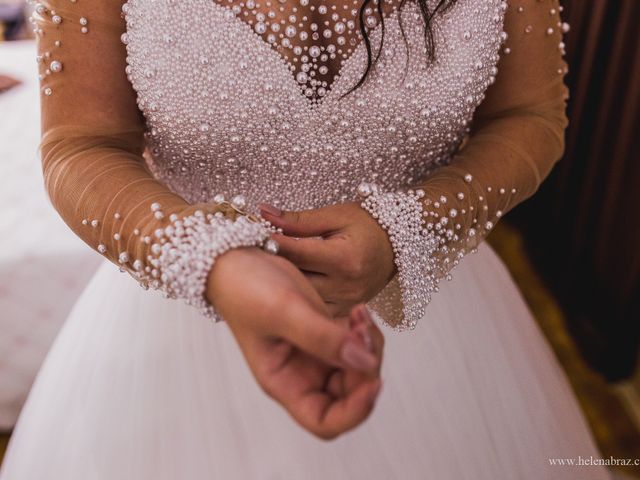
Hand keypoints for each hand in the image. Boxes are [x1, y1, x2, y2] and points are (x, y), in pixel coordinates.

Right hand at [208, 247, 383, 438]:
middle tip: (364, 332)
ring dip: (369, 347)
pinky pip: (356, 346)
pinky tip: (359, 312)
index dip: (355, 411)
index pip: (324, 421)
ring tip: (361, 315)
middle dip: (366, 370)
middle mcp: (301, 375)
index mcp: (284, 382)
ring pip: (358, 370)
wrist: (236, 257)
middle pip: (349, 397)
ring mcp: (314, 354)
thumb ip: (323, 338)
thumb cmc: (245, 288)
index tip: (373, 381)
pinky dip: (365, 333)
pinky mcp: (324, 332)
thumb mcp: (283, 310)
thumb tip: (365, 363)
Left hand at [258, 202, 395, 317]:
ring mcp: (347, 302)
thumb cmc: (368, 226)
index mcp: (345, 259)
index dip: (271, 244)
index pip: (297, 253)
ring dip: (283, 284)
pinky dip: (299, 296)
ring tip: (265, 271)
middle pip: (296, 279)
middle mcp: (346, 285)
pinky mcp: (345, 311)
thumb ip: (298, 220)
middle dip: (273, 266)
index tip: (251, 236)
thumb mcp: (335, 216)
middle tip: (251, 254)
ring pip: (302, 298)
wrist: (398, 246)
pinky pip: (314, 309)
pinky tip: (285, 285)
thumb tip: (263, 212)